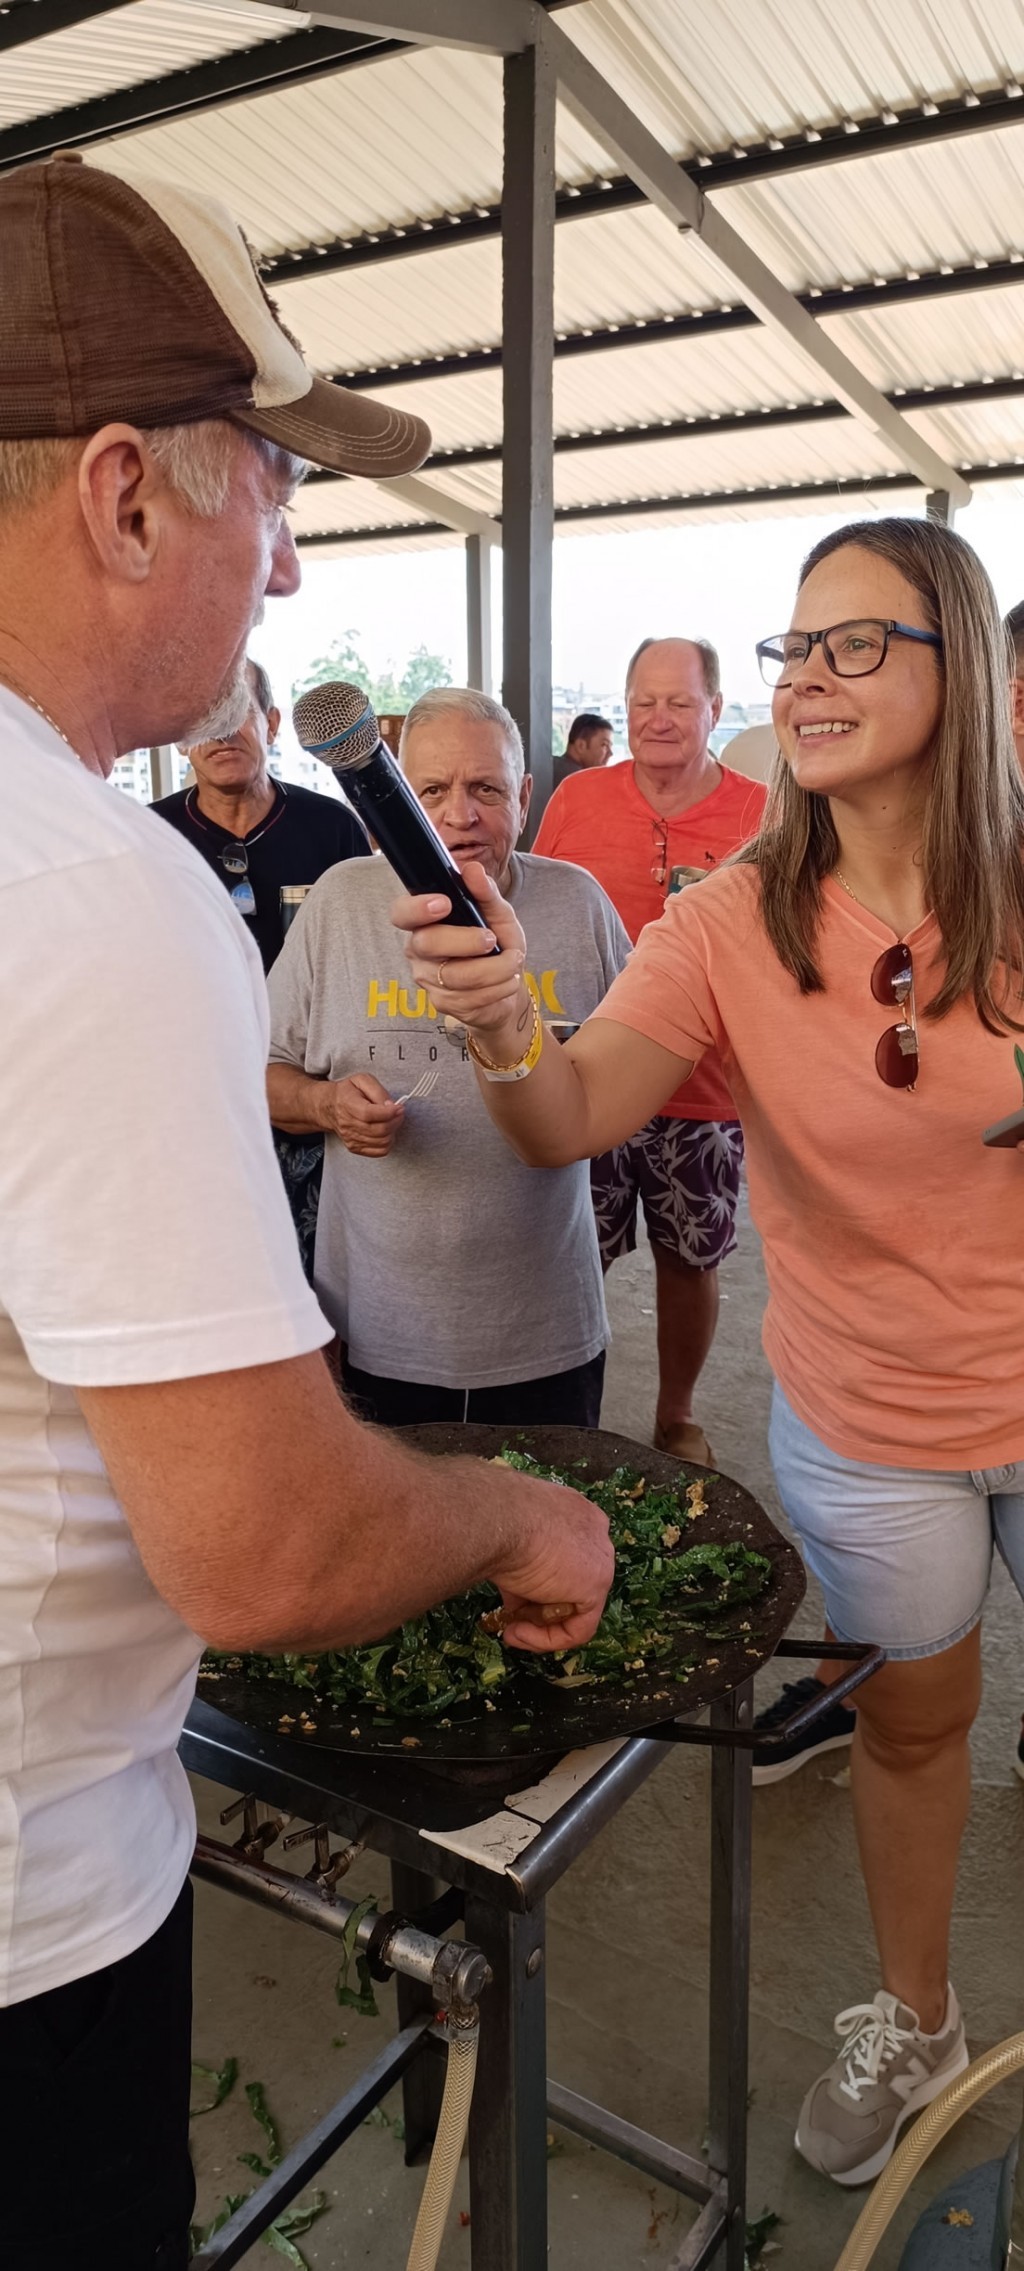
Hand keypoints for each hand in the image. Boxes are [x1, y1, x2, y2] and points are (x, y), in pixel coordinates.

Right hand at [320, 1073, 403, 1156]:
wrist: (331, 1107)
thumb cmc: (348, 1092)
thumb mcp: (362, 1080)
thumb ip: (378, 1091)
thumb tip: (391, 1105)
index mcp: (347, 1104)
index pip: (369, 1114)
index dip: (388, 1112)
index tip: (399, 1107)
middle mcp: (347, 1124)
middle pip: (379, 1130)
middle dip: (396, 1121)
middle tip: (399, 1112)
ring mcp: (350, 1138)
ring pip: (382, 1142)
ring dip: (393, 1131)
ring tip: (392, 1120)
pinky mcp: (355, 1148)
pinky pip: (380, 1151)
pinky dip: (388, 1142)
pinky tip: (387, 1131)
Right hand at [391, 862, 527, 1042]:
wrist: (508, 983)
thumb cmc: (496, 944)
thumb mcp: (498, 914)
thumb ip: (486, 893)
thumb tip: (473, 871)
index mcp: (425, 921)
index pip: (402, 913)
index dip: (417, 909)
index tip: (445, 903)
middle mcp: (418, 949)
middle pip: (427, 944)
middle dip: (466, 941)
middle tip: (491, 939)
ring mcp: (428, 978)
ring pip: (455, 976)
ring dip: (494, 968)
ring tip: (513, 960)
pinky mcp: (443, 1003)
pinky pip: (470, 997)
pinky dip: (498, 987)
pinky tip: (508, 980)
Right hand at [484, 1472, 614, 1651]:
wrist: (497, 1518)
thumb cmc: (496, 1517)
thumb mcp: (509, 1538)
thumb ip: (523, 1566)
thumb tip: (516, 1597)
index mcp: (575, 1512)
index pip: (566, 1557)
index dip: (539, 1583)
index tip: (513, 1595)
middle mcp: (595, 1531)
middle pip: (573, 1582)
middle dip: (541, 1605)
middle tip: (512, 1618)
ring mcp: (601, 1558)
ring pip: (576, 1608)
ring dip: (540, 1627)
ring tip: (510, 1631)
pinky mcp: (597, 1586)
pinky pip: (578, 1628)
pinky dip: (546, 1639)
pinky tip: (517, 1632)